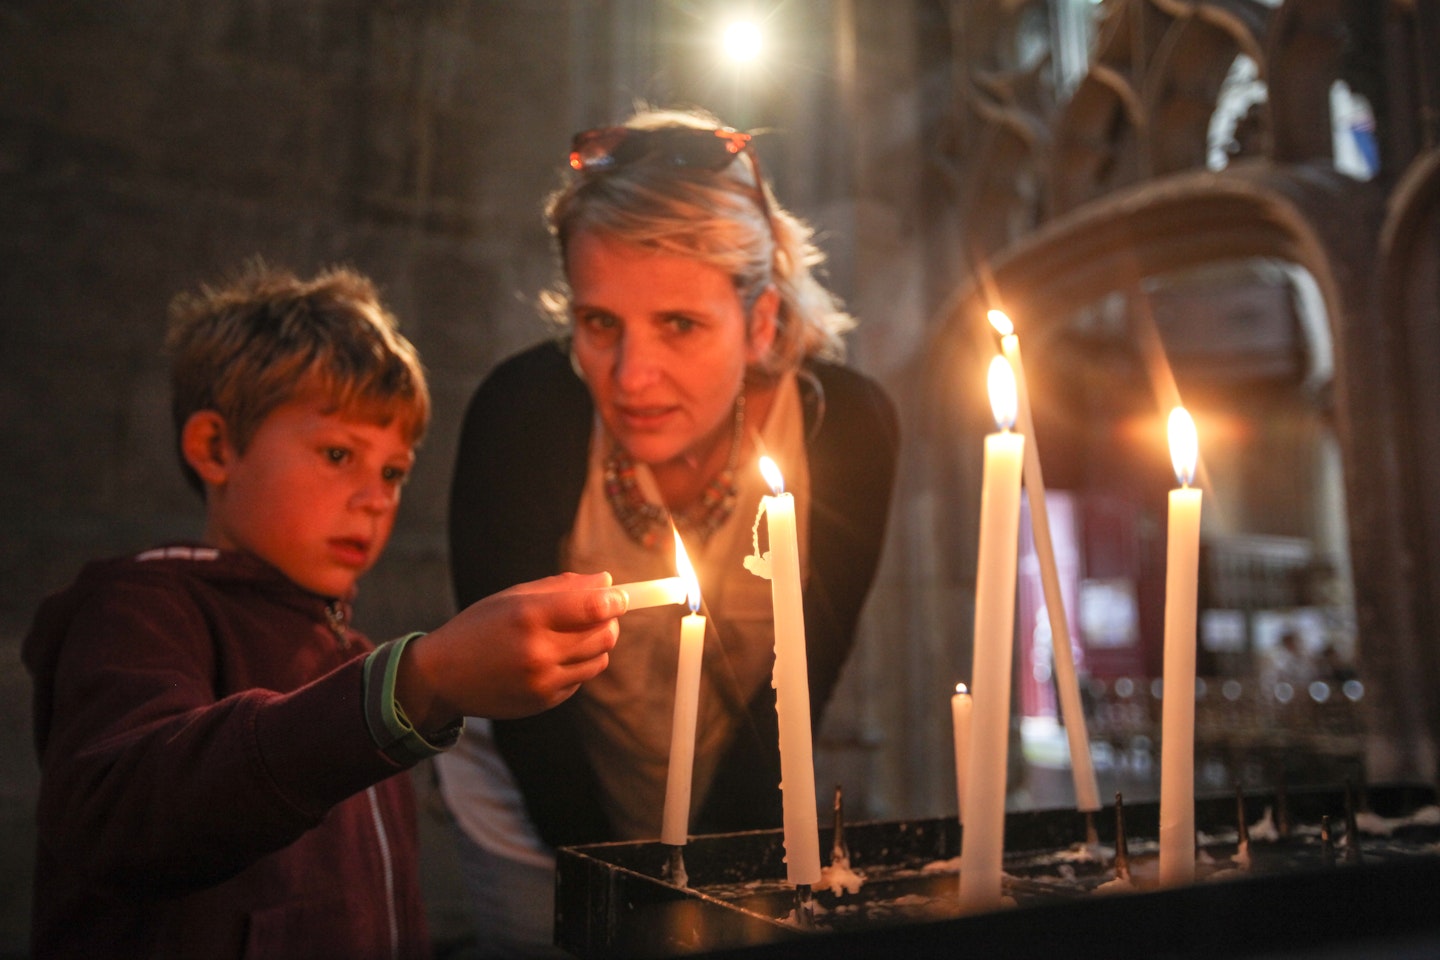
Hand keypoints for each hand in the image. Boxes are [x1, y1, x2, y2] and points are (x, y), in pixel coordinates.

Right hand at [395, 572, 624, 728]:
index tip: (620, 596)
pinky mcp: (544, 702)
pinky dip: (578, 666)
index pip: (594, 608)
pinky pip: (581, 680)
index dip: (615, 600)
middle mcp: (538, 652)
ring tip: (573, 635)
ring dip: (597, 645)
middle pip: (604, 635)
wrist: (443, 676)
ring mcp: (542, 682)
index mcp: (529, 617)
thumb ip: (562, 588)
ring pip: (599, 660)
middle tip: (599, 613)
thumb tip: (607, 583)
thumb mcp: (514, 597)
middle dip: (609, 621)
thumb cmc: (479, 627)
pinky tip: (553, 658)